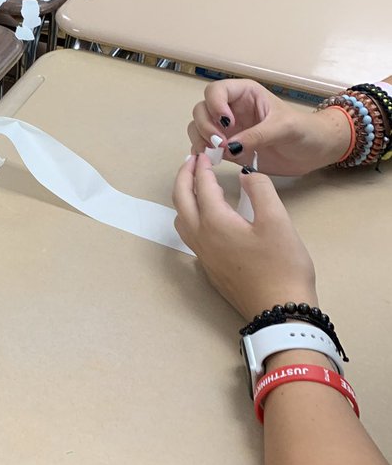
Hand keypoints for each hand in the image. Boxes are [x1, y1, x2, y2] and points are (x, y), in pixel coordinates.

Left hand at [173, 154, 316, 320]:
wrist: (279, 311)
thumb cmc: (282, 266)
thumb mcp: (277, 221)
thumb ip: (260, 190)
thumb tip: (246, 174)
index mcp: (214, 222)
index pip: (202, 186)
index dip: (202, 167)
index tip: (206, 153)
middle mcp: (201, 238)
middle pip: (181, 200)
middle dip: (184, 176)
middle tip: (192, 160)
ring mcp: (203, 255)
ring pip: (181, 219)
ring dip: (184, 196)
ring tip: (197, 184)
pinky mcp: (209, 268)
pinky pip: (190, 234)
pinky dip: (191, 215)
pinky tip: (207, 215)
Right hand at [187, 79, 350, 175]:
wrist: (314, 152)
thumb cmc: (305, 131)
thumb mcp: (284, 128)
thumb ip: (257, 135)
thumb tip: (229, 146)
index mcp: (245, 94)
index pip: (216, 91)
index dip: (215, 104)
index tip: (228, 123)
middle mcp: (231, 109)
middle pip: (201, 110)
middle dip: (206, 126)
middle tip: (221, 143)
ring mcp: (227, 130)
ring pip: (198, 128)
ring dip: (201, 139)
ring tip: (217, 153)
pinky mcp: (227, 148)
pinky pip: (204, 147)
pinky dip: (201, 153)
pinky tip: (211, 160)